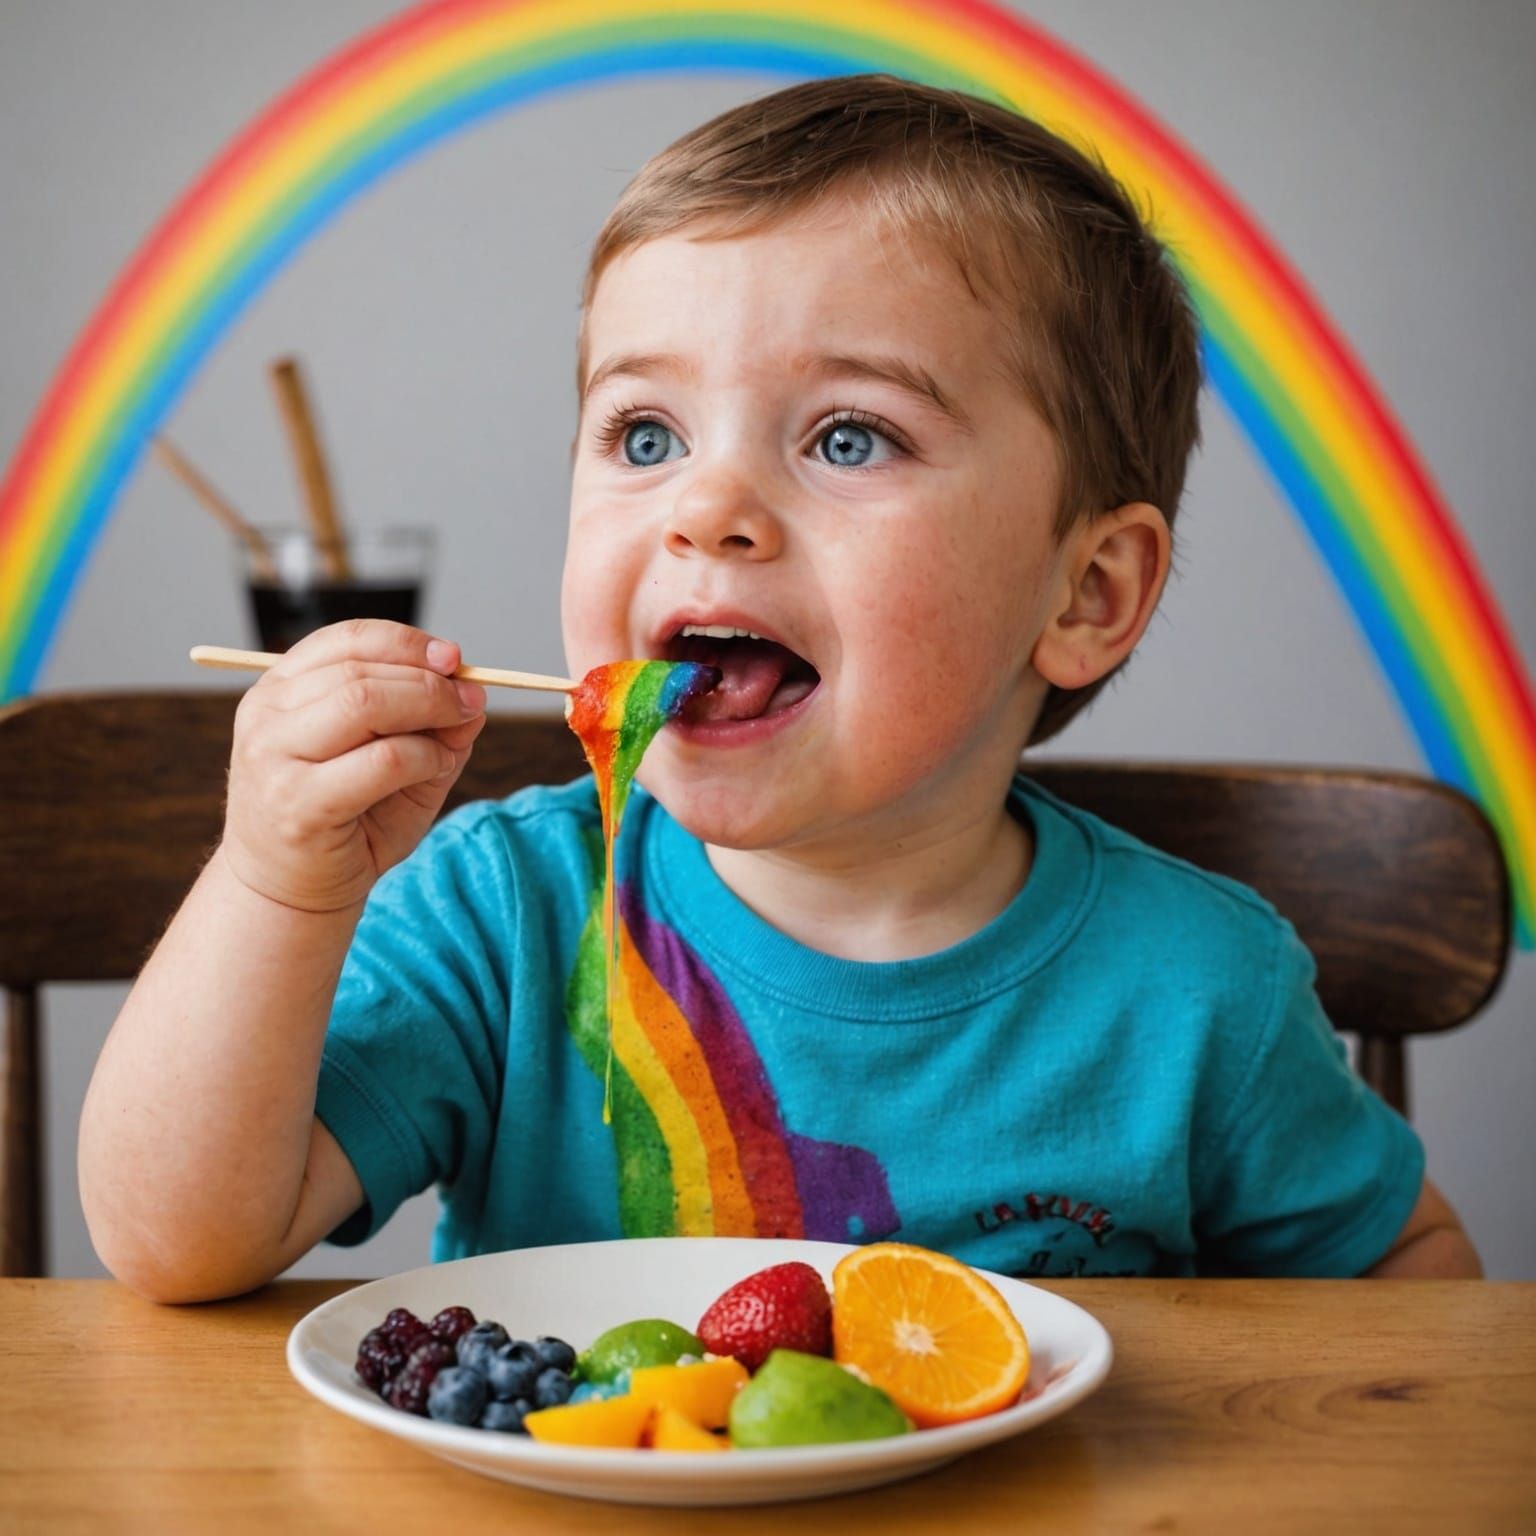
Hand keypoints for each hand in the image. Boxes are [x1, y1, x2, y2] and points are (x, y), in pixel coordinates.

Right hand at [220, 620, 487, 912]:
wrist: (289, 892)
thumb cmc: (343, 820)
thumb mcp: (390, 760)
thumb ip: (429, 725)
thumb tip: (474, 696)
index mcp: (279, 689)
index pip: (346, 640)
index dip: (406, 642)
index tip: (453, 658)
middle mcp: (267, 716)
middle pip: (361, 672)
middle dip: (430, 681)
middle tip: (471, 700)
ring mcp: (274, 758)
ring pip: (366, 705)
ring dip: (429, 713)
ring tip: (453, 737)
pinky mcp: (299, 803)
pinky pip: (382, 760)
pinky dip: (424, 756)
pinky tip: (436, 767)